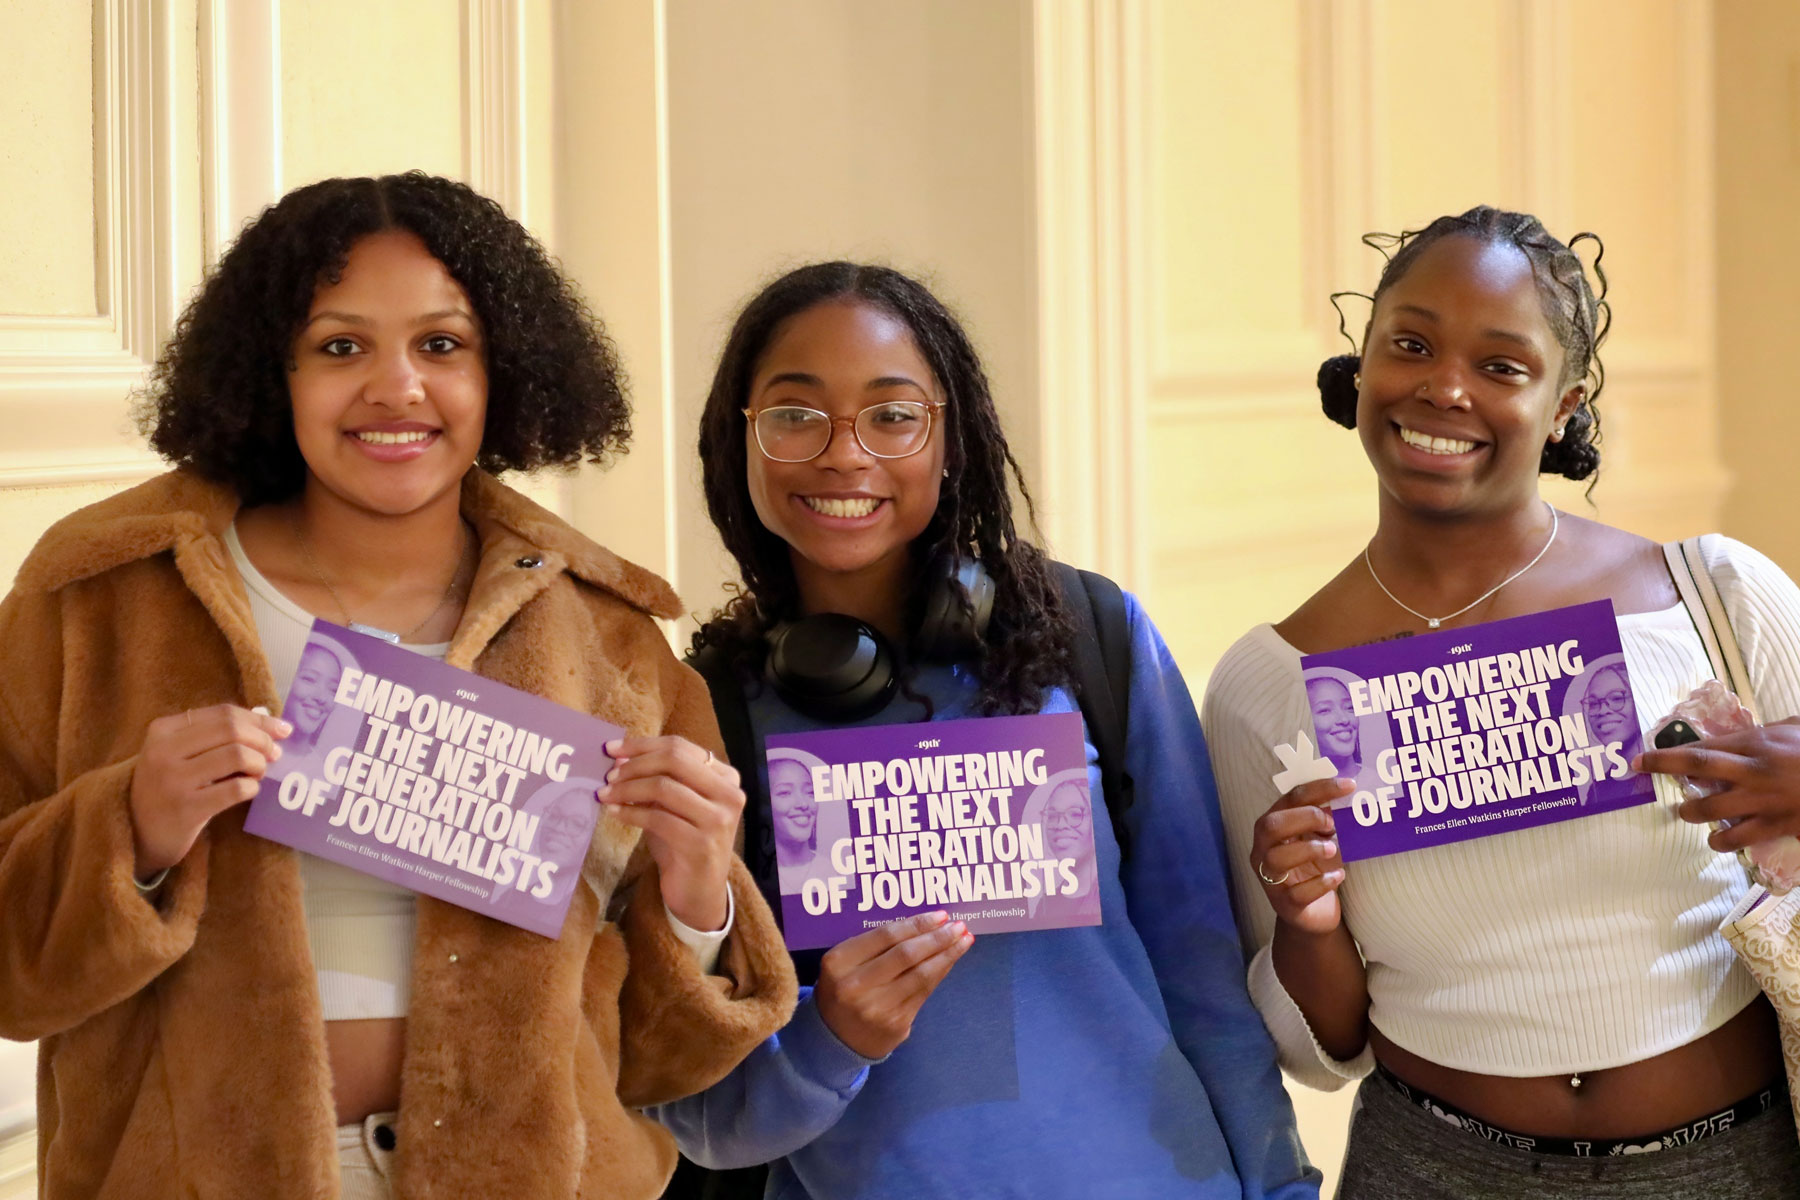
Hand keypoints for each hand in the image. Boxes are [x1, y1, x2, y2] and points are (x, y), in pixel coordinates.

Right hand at [129, 704, 290, 875]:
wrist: (137, 832)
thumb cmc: (167, 787)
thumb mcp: (178, 753)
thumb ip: (213, 736)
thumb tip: (270, 723)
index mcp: (163, 730)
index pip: (223, 713)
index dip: (259, 720)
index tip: (282, 729)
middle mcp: (164, 751)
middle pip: (232, 730)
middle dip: (263, 740)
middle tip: (275, 754)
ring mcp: (173, 780)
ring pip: (237, 755)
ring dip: (259, 764)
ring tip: (259, 774)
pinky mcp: (186, 808)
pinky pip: (236, 789)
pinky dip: (252, 787)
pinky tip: (249, 791)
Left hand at [600, 735, 742, 931]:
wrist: (699, 891)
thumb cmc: (684, 842)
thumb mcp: (673, 805)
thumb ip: (656, 779)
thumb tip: (618, 755)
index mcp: (726, 777)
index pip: (680, 746)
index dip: (642, 745)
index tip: (612, 749)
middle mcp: (729, 794)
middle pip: (674, 760)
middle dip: (635, 764)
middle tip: (608, 774)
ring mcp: (719, 820)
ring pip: (664, 787)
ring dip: (628, 788)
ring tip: (605, 794)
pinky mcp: (702, 844)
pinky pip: (658, 818)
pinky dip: (631, 813)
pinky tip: (615, 813)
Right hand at [814, 911, 973, 1058]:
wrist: (835, 1038)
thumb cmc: (844, 989)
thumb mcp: (844, 963)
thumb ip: (873, 945)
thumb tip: (923, 924)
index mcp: (838, 963)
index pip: (885, 935)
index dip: (917, 924)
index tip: (940, 915)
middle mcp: (855, 986)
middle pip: (906, 954)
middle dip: (937, 938)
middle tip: (958, 925)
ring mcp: (877, 1008)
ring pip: (921, 975)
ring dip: (947, 955)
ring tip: (964, 940)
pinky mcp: (895, 1024)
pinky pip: (924, 992)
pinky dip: (940, 973)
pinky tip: (950, 961)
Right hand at [1249, 777, 1351, 934]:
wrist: (1313, 914)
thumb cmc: (1315, 869)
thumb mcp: (1320, 840)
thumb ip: (1326, 820)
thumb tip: (1347, 799)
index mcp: (1272, 827)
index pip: (1290, 799)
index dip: (1319, 789)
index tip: (1349, 786)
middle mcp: (1264, 850)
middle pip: (1271, 825)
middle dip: (1305, 817)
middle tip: (1332, 823)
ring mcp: (1270, 878)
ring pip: (1277, 858)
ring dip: (1309, 849)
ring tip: (1333, 850)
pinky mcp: (1284, 904)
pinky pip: (1298, 893)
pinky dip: (1321, 883)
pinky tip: (1338, 877)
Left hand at [1635, 717, 1799, 852]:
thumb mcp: (1794, 728)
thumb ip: (1767, 731)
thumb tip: (1745, 734)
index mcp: (1756, 743)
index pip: (1703, 746)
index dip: (1670, 752)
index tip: (1644, 757)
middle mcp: (1753, 769)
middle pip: (1698, 766)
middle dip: (1664, 768)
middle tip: (1642, 771)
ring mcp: (1763, 799)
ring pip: (1712, 809)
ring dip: (1692, 813)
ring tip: (1687, 813)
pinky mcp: (1776, 824)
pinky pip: (1739, 838)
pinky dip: (1722, 841)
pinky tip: (1717, 841)